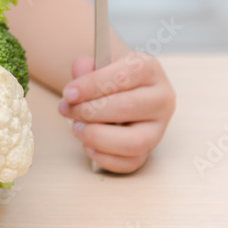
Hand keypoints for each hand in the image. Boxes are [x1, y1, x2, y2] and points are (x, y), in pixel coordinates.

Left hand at [57, 53, 175, 173]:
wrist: (122, 92)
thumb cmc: (109, 78)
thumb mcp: (99, 64)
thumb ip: (87, 67)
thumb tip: (80, 66)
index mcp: (149, 69)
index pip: (124, 76)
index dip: (92, 85)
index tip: (69, 93)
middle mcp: (161, 99)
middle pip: (128, 107)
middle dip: (90, 111)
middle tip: (66, 110)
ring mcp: (158, 128)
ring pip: (134, 142)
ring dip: (98, 137)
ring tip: (77, 128)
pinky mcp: (149, 150)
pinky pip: (130, 162)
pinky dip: (104, 157)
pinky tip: (87, 145)